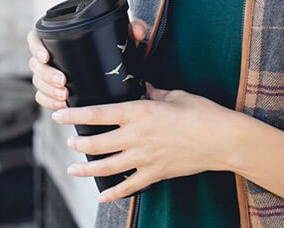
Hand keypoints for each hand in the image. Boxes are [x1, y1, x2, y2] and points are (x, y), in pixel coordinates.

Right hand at [27, 18, 148, 111]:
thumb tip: (137, 30)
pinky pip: (43, 97)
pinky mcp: (54, 90)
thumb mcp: (124, 37)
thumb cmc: (115, 46)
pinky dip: (49, 102)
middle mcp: (50, 55)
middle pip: (36, 64)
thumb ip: (133, 29)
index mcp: (58, 37)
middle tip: (63, 82)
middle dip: (46, 75)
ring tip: (64, 97)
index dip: (36, 47)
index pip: (36, 38)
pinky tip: (61, 106)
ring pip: (38, 81)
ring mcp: (50, 73)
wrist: (116, 67)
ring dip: (48, 90)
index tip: (45, 57)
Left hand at [53, 81, 241, 202]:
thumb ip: (155, 92)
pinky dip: (114, 193)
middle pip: (97, 143)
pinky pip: (129, 186)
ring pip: (107, 166)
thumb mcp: (176, 95)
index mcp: (140, 112)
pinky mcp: (155, 174)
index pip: (98, 114)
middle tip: (70, 144)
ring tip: (73, 169)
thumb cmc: (203, 113)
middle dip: (78, 144)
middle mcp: (137, 136)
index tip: (59, 115)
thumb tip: (145, 88)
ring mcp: (145, 158)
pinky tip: (102, 196)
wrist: (223, 140)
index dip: (75, 115)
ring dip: (86, 169)